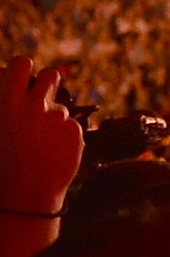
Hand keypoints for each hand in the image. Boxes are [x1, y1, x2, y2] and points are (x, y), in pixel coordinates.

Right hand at [0, 57, 83, 215]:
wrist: (25, 192)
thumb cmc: (2, 162)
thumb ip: (7, 105)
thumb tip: (9, 90)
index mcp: (8, 102)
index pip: (22, 63)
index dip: (24, 68)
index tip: (24, 77)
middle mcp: (35, 105)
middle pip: (52, 75)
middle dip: (49, 84)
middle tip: (41, 99)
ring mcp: (58, 118)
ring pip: (61, 106)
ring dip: (54, 116)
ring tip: (42, 139)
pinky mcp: (76, 131)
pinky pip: (71, 126)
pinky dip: (65, 136)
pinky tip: (53, 152)